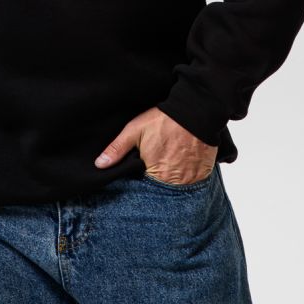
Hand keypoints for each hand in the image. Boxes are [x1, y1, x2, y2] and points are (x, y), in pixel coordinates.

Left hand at [95, 105, 217, 183]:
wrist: (194, 110)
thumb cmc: (163, 120)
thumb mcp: (135, 130)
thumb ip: (117, 149)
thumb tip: (99, 165)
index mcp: (156, 174)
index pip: (145, 191)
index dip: (141, 185)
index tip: (141, 176)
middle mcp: (175, 181)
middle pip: (162, 193)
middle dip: (157, 186)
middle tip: (156, 170)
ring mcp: (192, 179)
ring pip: (178, 190)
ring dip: (173, 184)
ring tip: (169, 168)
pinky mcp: (204, 173)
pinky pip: (194, 184)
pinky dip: (187, 179)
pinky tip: (182, 167)